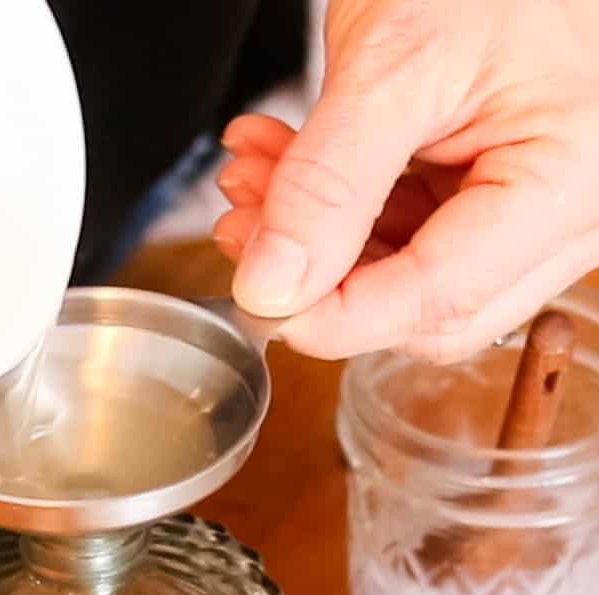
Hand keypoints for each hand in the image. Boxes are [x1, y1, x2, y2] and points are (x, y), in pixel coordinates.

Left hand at [214, 0, 598, 361]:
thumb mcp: (396, 60)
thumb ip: (330, 184)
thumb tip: (274, 289)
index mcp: (568, 183)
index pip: (438, 301)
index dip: (336, 316)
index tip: (259, 299)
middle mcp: (567, 212)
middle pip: (426, 309)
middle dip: (322, 280)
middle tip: (246, 229)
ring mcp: (534, 205)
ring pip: (408, 276)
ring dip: (318, 243)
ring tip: (252, 179)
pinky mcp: (497, 188)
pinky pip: (412, 233)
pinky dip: (340, 212)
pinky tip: (285, 168)